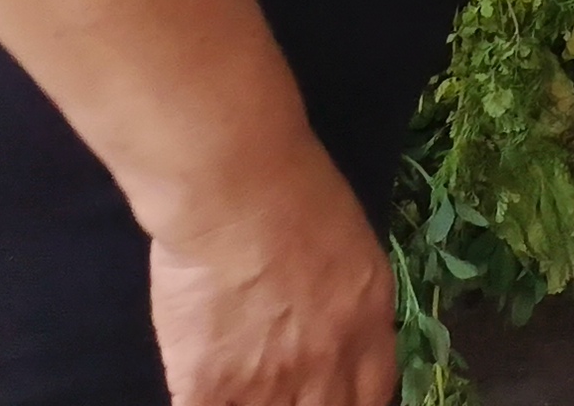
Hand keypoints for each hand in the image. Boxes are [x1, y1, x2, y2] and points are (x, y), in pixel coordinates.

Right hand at [144, 150, 396, 405]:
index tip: (332, 395)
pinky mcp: (211, 387)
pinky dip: (203, 404)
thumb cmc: (296, 195)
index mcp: (367, 327)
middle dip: (304, 405)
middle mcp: (327, 367)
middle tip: (281, 390)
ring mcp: (269, 384)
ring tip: (242, 384)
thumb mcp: (353, 251)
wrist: (238, 190)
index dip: (351, 402)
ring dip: (253, 405)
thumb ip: (350, 305)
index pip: (373, 398)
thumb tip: (336, 333)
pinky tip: (200, 386)